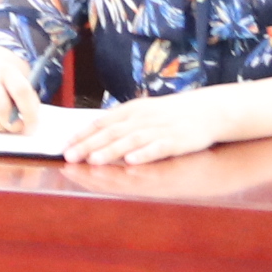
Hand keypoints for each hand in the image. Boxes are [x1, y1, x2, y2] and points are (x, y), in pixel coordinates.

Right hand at [0, 39, 39, 136]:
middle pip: (1, 109)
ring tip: (8, 124)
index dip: (29, 112)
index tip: (33, 125)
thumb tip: (29, 126)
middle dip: (13, 125)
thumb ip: (28, 98)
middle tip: (20, 128)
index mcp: (6, 70)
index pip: (20, 91)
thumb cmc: (5, 78)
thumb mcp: (19, 79)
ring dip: (2, 128)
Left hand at [61, 88, 229, 166]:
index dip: (82, 135)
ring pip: (130, 140)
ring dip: (111, 150)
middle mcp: (142, 118)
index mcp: (132, 110)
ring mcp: (159, 129)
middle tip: (69, 156)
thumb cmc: (170, 114)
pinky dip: (143, 154)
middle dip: (89, 145)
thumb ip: (120, 122)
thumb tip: (93, 132)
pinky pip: (157, 148)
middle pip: (112, 132)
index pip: (101, 122)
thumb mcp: (143, 112)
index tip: (64, 146)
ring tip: (93, 160)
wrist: (206, 110)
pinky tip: (130, 161)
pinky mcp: (176, 140)